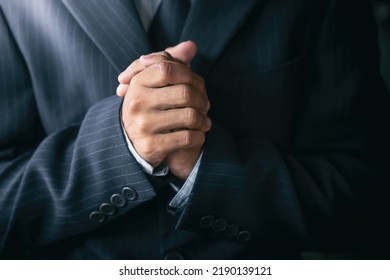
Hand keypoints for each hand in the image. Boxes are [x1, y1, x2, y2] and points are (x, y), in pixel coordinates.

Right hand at [120, 41, 210, 179]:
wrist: (134, 144)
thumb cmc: (150, 107)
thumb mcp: (156, 83)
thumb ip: (173, 62)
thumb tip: (191, 46)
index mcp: (137, 84)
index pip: (168, 68)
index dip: (189, 75)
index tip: (196, 84)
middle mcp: (136, 103)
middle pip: (185, 93)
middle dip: (202, 99)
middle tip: (206, 106)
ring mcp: (143, 126)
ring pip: (190, 116)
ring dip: (203, 120)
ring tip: (204, 121)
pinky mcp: (151, 146)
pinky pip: (188, 137)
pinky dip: (199, 136)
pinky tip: (198, 135)